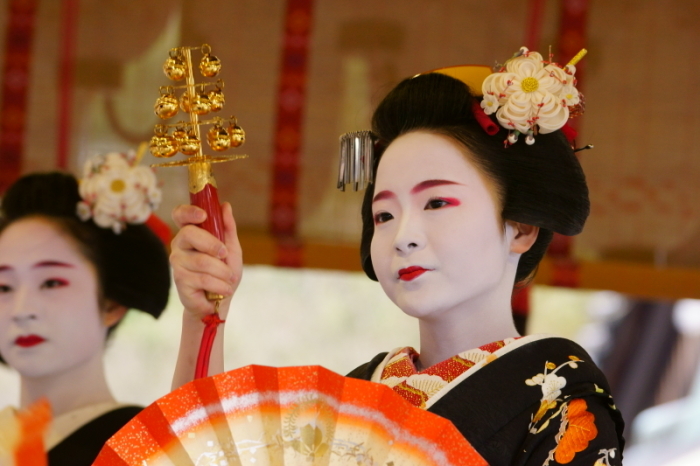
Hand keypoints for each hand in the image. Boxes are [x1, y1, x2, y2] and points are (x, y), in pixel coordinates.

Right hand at [170, 203, 241, 319]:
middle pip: (190, 234)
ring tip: (230, 278)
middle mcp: (180, 245)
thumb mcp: (231, 249)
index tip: (203, 214)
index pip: (179, 215)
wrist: (219, 300)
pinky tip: (224, 289)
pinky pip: (202, 279)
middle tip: (225, 254)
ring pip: (202, 261)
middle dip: (212, 244)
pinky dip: (219, 285)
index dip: (188, 211)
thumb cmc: (224, 272)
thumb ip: (227, 228)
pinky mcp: (179, 281)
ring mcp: (177, 263)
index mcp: (191, 233)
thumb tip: (225, 205)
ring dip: (222, 271)